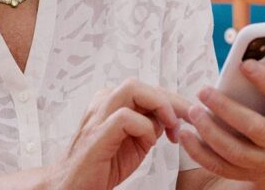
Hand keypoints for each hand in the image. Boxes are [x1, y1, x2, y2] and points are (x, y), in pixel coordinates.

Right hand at [51, 78, 190, 189]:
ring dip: (158, 104)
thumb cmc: (103, 164)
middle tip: (188, 118)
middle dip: (171, 99)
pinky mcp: (96, 134)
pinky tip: (149, 142)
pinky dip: (144, 127)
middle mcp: (103, 103)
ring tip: (171, 125)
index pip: (146, 89)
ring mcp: (98, 116)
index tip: (191, 115)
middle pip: (140, 84)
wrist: (73, 186)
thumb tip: (171, 116)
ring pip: (131, 88)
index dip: (172, 100)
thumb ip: (150, 124)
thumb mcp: (135, 142)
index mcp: (111, 102)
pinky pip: (125, 117)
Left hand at [180, 49, 264, 189]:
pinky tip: (186, 135)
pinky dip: (201, 153)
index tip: (244, 63)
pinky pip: (221, 166)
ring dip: (210, 132)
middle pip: (253, 126)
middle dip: (226, 108)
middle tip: (203, 91)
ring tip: (193, 111)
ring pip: (234, 151)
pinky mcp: (248, 174)